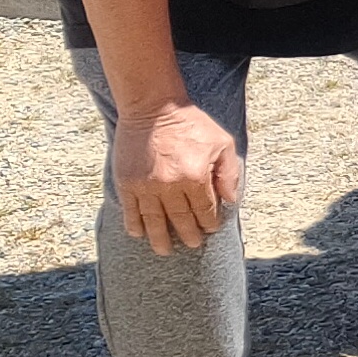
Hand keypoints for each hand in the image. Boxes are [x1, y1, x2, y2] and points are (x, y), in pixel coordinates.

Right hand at [113, 99, 242, 256]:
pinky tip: (139, 233)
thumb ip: (229, 172)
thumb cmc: (191, 123)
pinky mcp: (127, 182)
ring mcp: (146, 186)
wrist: (154, 106)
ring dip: (159, 238)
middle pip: (180, 219)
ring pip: (154, 221)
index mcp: (195, 177)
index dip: (208, 223)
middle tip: (191, 245)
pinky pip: (131, 211)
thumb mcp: (221, 142)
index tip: (210, 229)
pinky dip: (135, 224)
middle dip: (187, 235)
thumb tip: (230, 201)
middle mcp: (170, 185)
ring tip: (164, 250)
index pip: (204, 210)